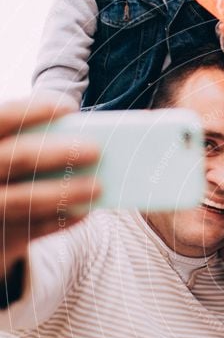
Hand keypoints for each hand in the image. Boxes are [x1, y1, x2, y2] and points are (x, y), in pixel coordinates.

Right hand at [0, 94, 100, 277]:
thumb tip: (82, 141)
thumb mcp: (8, 154)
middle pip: (18, 158)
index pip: (3, 119)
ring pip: (25, 199)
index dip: (34, 111)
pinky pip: (31, 230)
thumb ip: (29, 146)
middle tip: (96, 150)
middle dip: (58, 153)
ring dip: (66, 193)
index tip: (70, 108)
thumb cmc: (6, 177)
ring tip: (99, 187)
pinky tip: (85, 212)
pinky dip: (60, 221)